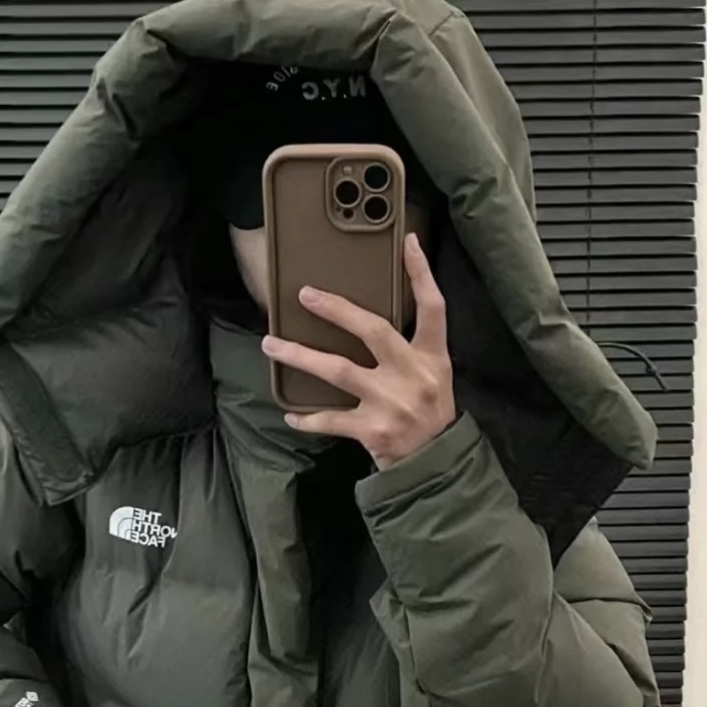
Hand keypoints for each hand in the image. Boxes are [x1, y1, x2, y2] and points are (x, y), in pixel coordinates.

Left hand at [261, 233, 456, 468]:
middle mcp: (413, 375)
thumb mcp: (434, 376)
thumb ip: (409, 349)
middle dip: (338, 311)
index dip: (421, 273)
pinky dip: (309, 418)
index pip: (432, 307)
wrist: (435, 464)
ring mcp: (392, 403)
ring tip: (271, 345)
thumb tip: (366, 320)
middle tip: (306, 295)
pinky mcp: (373, 430)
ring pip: (339, 371)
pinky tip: (290, 416)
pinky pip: (332, 419)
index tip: (407, 242)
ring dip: (301, 356)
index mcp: (432, 357)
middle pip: (373, 331)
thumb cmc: (429, 414)